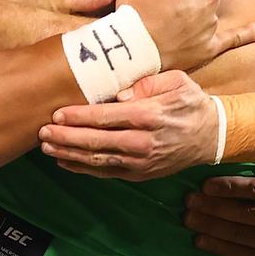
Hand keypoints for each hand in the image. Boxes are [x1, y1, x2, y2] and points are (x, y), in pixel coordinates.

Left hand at [39, 70, 215, 179]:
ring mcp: (140, 162)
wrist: (211, 136)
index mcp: (149, 116)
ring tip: (46, 147)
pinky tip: (65, 162)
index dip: (79, 117)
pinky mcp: (139, 174)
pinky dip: (83, 169)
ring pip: (98, 161)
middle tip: (42, 132)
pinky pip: (106, 172)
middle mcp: (143, 142)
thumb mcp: (177, 81)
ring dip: (69, 154)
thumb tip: (118, 94)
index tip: (57, 113)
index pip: (106, 117)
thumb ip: (147, 83)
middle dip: (66, 137)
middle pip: (97, 141)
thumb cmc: (191, 103)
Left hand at [186, 166, 254, 255]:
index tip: (205, 184)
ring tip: (188, 216)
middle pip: (244, 211)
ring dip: (208, 224)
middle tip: (189, 199)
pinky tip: (199, 239)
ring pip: (237, 232)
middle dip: (212, 205)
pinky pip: (237, 253)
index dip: (229, 186)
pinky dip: (215, 246)